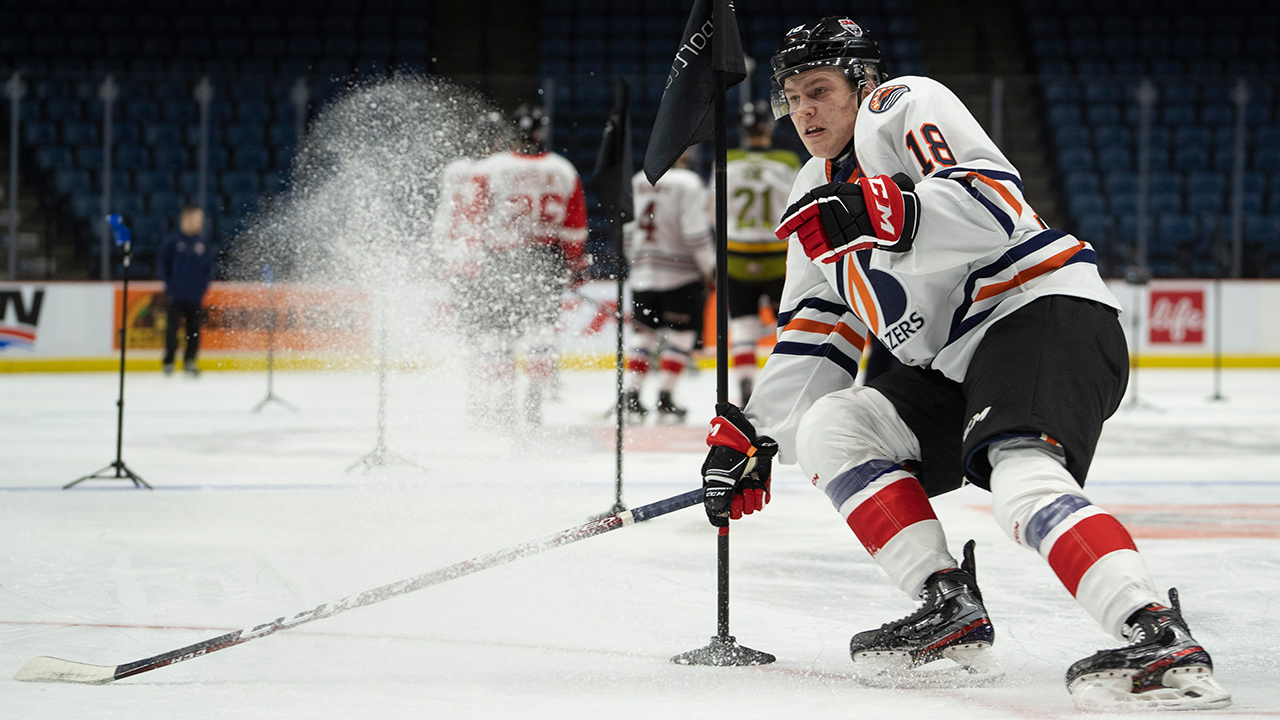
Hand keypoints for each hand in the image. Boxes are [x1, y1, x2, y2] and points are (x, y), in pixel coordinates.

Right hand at [701, 402, 778, 526]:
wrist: (748, 439)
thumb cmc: (729, 456)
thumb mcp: (719, 478)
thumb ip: (718, 501)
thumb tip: (718, 522)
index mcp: (718, 488)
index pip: (718, 511)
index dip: (722, 518)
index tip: (725, 526)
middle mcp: (732, 489)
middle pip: (737, 512)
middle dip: (740, 504)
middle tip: (741, 491)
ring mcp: (747, 486)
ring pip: (751, 507)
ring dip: (751, 496)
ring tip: (750, 481)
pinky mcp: (761, 483)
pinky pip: (762, 500)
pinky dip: (761, 494)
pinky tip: (758, 483)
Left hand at [775, 173, 918, 262]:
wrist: (889, 211)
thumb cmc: (866, 199)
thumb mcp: (843, 191)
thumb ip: (824, 198)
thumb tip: (806, 209)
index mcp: (827, 195)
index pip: (801, 209)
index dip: (789, 221)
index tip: (781, 231)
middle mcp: (829, 210)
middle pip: (804, 228)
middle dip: (802, 236)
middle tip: (804, 239)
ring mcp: (836, 226)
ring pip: (811, 242)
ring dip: (810, 246)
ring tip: (814, 247)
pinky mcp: (844, 242)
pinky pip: (823, 253)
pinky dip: (820, 256)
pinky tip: (820, 256)